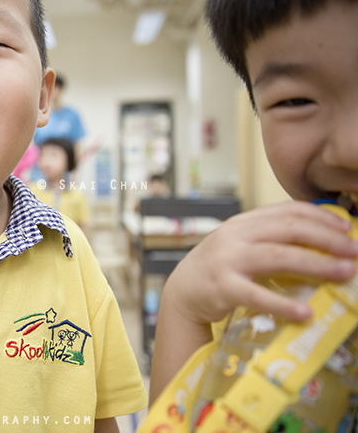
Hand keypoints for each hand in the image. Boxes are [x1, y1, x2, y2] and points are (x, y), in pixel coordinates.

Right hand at [164, 200, 357, 326]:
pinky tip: (305, 313)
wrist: (182, 292)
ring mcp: (227, 261)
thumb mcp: (242, 245)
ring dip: (317, 264)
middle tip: (355, 251)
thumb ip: (271, 239)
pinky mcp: (222, 288)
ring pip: (278, 256)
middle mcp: (235, 236)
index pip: (287, 210)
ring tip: (345, 273)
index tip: (347, 227)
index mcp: (244, 223)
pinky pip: (257, 295)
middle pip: (288, 229)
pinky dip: (284, 304)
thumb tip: (323, 240)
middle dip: (327, 239)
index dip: (320, 216)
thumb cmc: (220, 269)